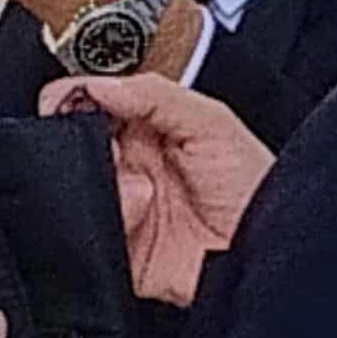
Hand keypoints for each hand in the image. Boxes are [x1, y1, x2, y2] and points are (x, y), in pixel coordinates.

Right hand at [41, 74, 273, 305]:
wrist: (268, 253)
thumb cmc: (258, 188)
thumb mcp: (214, 123)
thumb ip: (155, 95)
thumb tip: (98, 84)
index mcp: (147, 128)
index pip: (93, 104)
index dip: (75, 99)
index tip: (68, 100)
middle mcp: (128, 166)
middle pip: (74, 145)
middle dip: (82, 144)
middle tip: (112, 148)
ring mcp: (121, 207)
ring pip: (75, 188)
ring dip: (103, 184)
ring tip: (141, 190)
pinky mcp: (118, 249)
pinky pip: (86, 233)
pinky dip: (106, 220)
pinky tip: (141, 214)